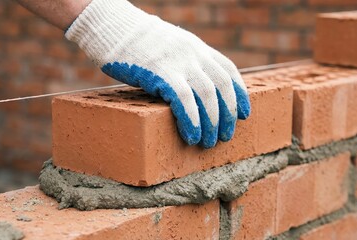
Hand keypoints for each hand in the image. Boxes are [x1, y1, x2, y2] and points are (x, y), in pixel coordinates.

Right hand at [65, 0, 250, 147]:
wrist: (112, 25)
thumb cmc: (137, 43)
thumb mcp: (170, 47)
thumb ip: (184, 63)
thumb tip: (192, 89)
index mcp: (197, 47)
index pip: (228, 70)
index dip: (239, 94)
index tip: (245, 114)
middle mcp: (193, 53)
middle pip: (222, 86)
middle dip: (228, 114)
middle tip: (226, 136)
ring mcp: (178, 61)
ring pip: (206, 94)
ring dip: (211, 122)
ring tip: (209, 142)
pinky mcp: (160, 71)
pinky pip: (183, 98)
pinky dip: (192, 119)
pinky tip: (193, 135)